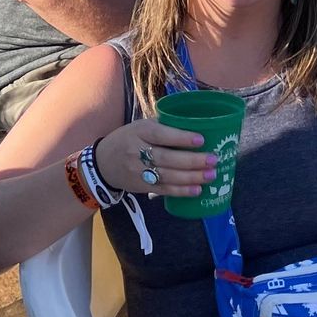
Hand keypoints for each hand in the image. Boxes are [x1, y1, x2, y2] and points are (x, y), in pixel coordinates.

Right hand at [95, 118, 214, 199]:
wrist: (103, 163)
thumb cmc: (128, 139)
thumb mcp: (140, 126)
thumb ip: (163, 126)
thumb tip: (194, 125)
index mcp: (139, 132)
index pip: (161, 134)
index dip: (180, 138)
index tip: (201, 139)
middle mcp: (137, 152)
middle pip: (167, 158)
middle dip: (192, 161)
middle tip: (213, 160)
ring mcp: (139, 172)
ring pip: (167, 176)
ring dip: (191, 177)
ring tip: (210, 175)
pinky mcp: (142, 187)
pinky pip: (164, 190)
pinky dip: (181, 191)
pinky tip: (197, 190)